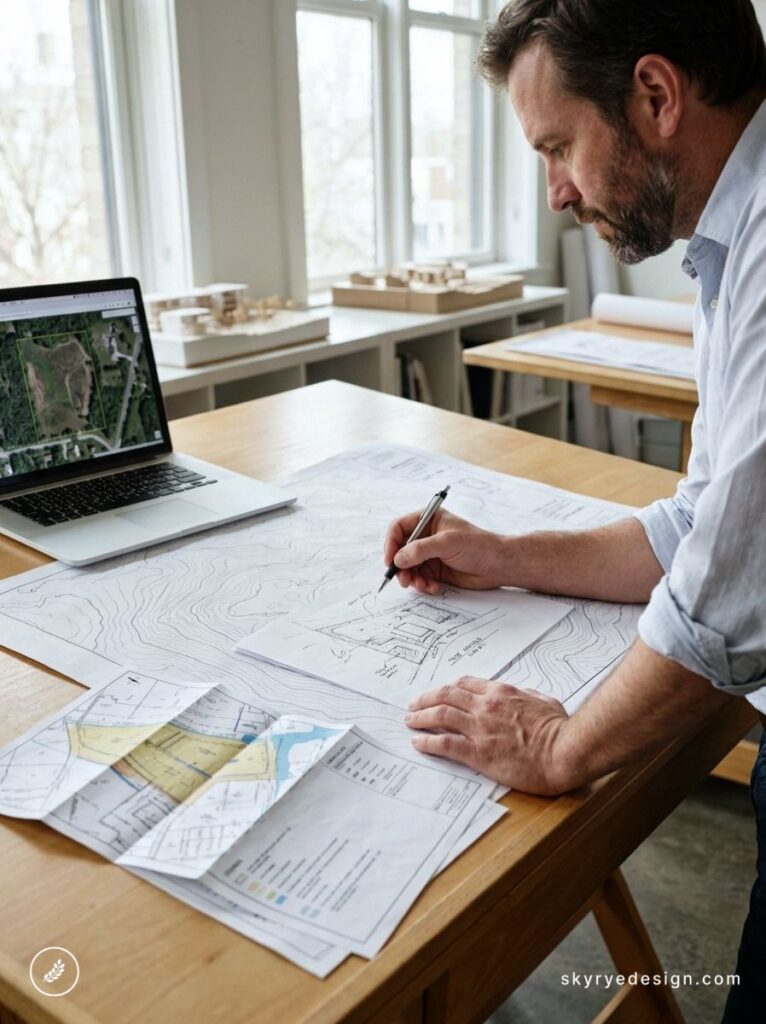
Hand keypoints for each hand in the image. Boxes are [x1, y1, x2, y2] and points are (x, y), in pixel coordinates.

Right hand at [383, 508, 510, 593]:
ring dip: (412, 578)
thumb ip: (421, 549)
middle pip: (400, 550)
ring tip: (422, 585)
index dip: (391, 543)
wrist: (499, 565)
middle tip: (404, 580)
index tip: (390, 560)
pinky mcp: (436, 570)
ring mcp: (431, 554)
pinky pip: (420, 578)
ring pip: (409, 567)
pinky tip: (433, 588)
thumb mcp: (447, 543)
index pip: (399, 528)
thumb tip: (398, 558)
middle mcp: (426, 536)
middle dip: (401, 566)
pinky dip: (423, 584)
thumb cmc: (478, 546)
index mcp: (428, 520)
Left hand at [405, 676, 573, 794]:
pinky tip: (418, 742)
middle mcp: (486, 706)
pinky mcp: (478, 753)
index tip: (439, 694)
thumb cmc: (560, 729)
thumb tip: (521, 694)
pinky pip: (445, 744)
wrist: (565, 751)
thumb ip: (527, 695)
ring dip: (421, 717)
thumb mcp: (544, 701)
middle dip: (425, 699)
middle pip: (446, 696)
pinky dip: (428, 741)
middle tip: (413, 705)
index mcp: (501, 692)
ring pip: (440, 715)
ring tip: (410, 721)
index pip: (465, 684)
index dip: (448, 688)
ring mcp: (480, 729)